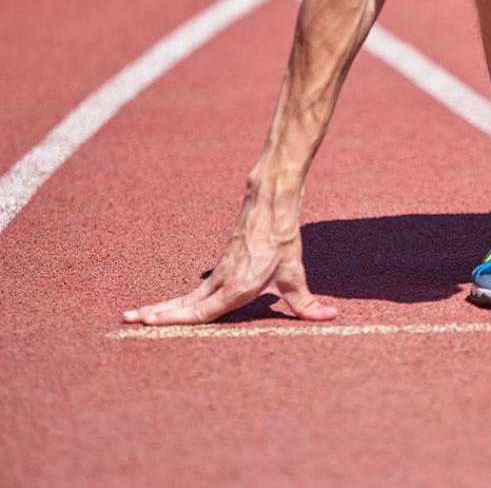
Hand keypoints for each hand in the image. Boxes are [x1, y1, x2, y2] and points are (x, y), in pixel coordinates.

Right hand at [123, 197, 335, 325]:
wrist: (271, 202)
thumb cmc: (282, 238)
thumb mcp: (296, 274)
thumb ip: (308, 304)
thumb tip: (330, 317)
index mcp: (237, 287)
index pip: (202, 311)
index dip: (175, 319)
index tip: (149, 323)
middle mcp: (222, 281)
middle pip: (184, 304)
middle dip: (156, 314)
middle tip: (127, 320)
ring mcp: (219, 272)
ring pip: (186, 296)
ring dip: (162, 306)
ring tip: (135, 314)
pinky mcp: (222, 264)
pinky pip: (196, 288)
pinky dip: (179, 299)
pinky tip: (168, 306)